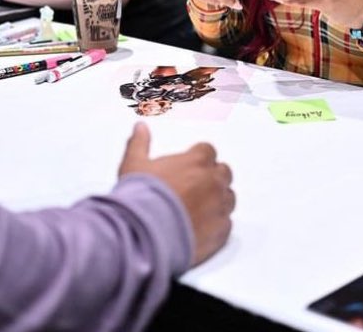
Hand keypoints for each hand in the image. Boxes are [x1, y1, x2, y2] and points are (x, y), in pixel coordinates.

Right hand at [118, 122, 234, 266]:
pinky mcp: (221, 231)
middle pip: (222, 173)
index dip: (198, 159)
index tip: (188, 168)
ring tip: (197, 211)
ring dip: (217, 201)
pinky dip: (217, 225)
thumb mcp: (133, 165)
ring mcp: (220, 206)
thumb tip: (140, 128)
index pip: (207, 151)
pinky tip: (200, 228)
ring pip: (228, 198)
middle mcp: (213, 181)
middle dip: (211, 178)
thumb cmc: (140, 199)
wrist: (144, 234)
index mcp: (196, 161)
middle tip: (193, 189)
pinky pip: (226, 224)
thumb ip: (139, 143)